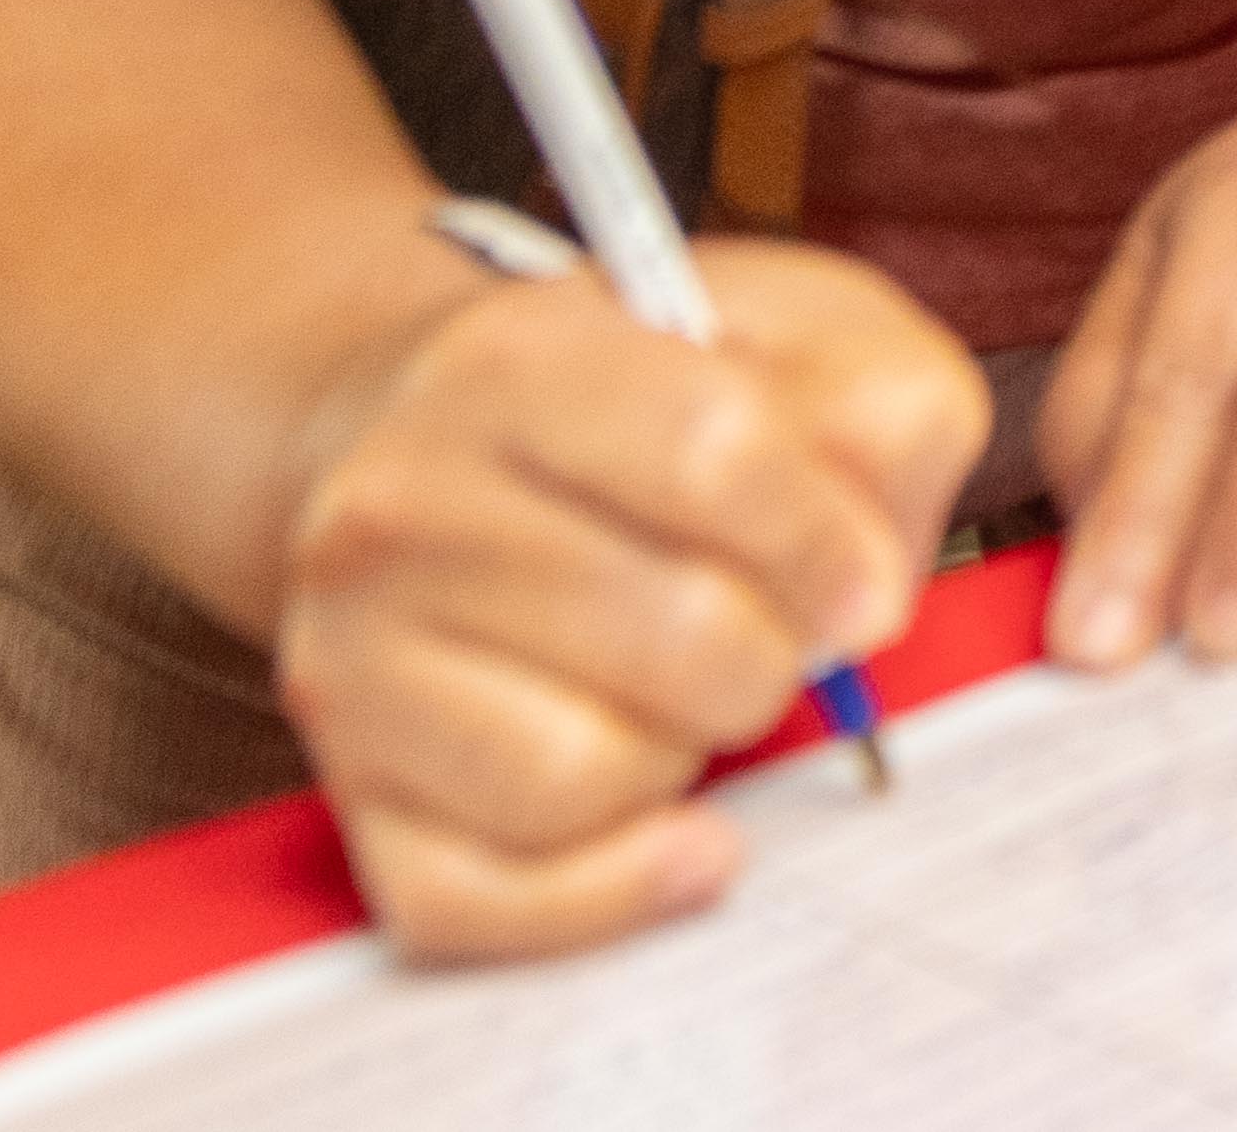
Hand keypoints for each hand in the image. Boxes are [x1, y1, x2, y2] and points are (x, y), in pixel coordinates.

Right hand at [261, 231, 981, 960]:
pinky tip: (684, 839)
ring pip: (582, 774)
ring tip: (678, 694)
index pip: (713, 452)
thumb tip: (864, 593)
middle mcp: (402, 506)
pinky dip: (606, 891)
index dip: (829, 540)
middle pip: (676, 630)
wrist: (427, 450)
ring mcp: (351, 658)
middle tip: (767, 632)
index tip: (864, 588)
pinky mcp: (351, 791)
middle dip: (775, 653)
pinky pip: (478, 900)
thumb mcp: (800, 335)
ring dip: (685, 754)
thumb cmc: (649, 403)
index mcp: (517, 360)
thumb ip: (886, 416)